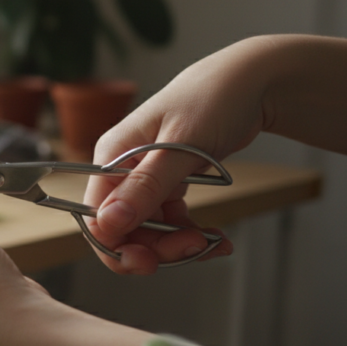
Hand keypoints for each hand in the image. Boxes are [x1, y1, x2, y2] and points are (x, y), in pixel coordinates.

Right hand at [81, 39, 276, 273]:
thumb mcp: (180, 146)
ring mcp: (144, 177)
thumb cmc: (213, 100)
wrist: (250, 82)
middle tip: (194, 249)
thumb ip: (145, 186)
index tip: (148, 263)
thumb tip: (108, 222)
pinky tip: (216, 237)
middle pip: (122, 228)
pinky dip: (191, 234)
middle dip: (155, 247)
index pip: (95, 215)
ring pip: (147, 229)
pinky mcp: (166, 182)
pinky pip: (169, 221)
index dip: (116, 245)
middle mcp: (122, 169)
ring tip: (213, 242)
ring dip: (178, 244)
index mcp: (112, 156)